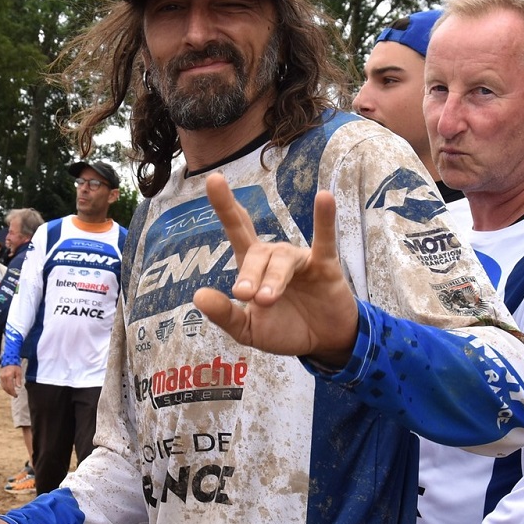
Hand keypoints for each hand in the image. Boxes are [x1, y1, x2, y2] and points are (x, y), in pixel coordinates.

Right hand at [0, 363, 22, 397]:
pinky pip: (2, 384)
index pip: (10, 387)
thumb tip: (18, 387)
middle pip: (6, 388)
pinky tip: (9, 389)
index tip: (16, 395)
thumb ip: (18, 380)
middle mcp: (3, 377)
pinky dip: (5, 388)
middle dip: (10, 393)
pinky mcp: (0, 377)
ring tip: (12, 393)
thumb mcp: (19, 372)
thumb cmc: (15, 366)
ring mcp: (1, 377)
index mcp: (8, 376)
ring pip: (3, 387)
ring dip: (7, 391)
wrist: (9, 360)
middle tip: (15, 395)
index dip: (13, 392)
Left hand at [192, 173, 358, 368]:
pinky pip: (324, 240)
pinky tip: (324, 198)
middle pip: (256, 253)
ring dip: (274, 279)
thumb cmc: (284, 330)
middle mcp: (275, 257)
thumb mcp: (248, 330)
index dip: (225, 206)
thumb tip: (198, 296)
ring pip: (282, 260)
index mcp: (253, 268)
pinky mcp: (325, 265)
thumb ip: (225, 315)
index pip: (237, 230)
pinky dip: (324, 220)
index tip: (214, 180)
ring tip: (267, 300)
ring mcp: (300, 259)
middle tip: (246, 296)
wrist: (323, 344)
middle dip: (249, 274)